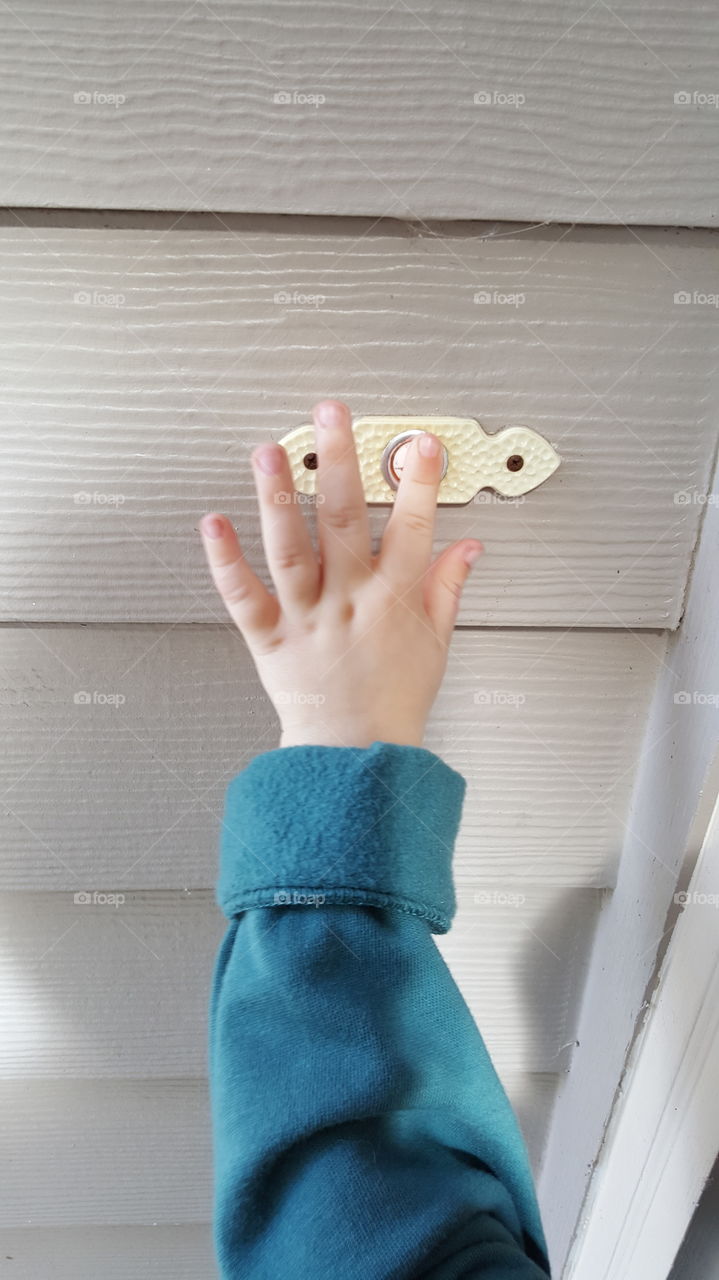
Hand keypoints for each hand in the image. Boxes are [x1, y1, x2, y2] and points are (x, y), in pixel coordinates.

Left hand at [199, 400, 481, 748]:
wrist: (355, 757)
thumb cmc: (394, 703)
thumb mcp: (437, 643)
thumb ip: (448, 587)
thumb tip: (468, 546)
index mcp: (394, 600)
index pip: (413, 527)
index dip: (418, 482)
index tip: (419, 444)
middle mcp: (348, 600)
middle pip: (342, 519)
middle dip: (338, 460)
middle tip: (331, 414)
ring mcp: (305, 617)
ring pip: (289, 549)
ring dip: (276, 497)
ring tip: (269, 453)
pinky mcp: (268, 637)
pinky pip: (242, 595)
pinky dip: (225, 559)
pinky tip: (214, 522)